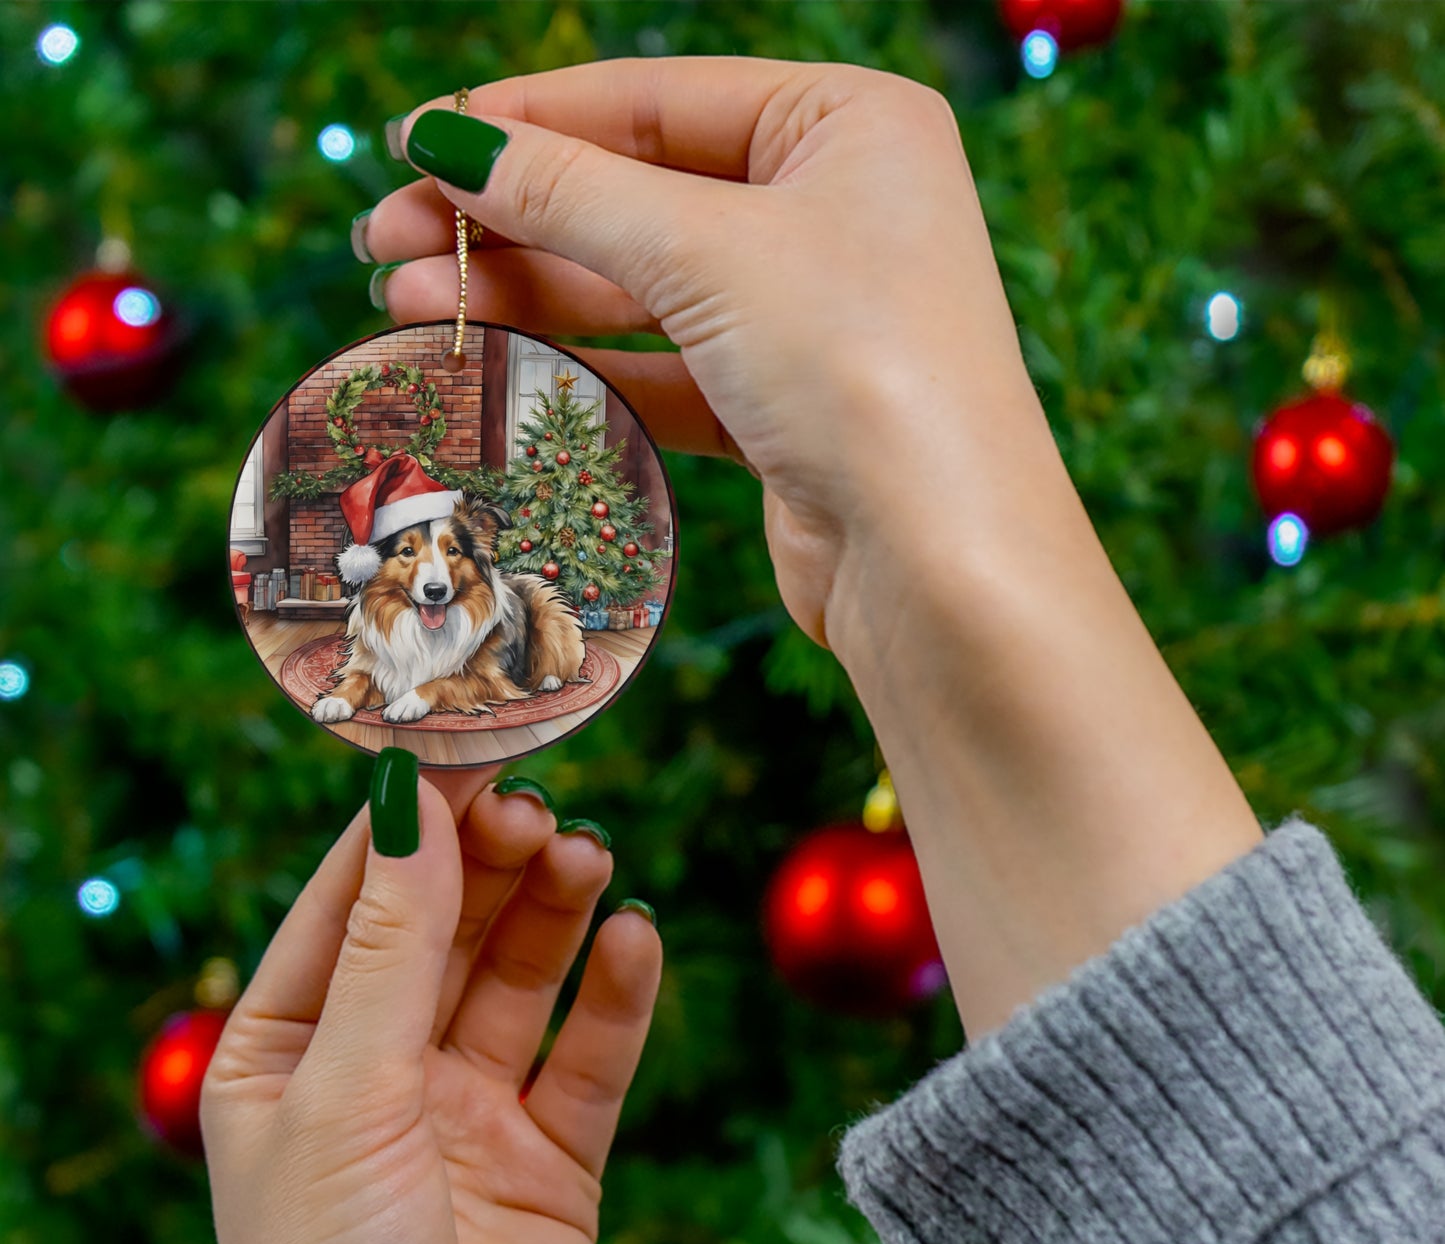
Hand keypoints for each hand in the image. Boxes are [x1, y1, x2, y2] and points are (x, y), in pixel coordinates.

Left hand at [201, 760, 661, 1243]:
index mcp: (288, 1053)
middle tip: (541, 806)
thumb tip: (410, 799)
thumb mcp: (345, 1095)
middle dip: (491, 861)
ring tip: (589, 857)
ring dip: (556, 910)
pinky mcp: (552, 1159)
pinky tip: (635, 938)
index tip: (468, 743)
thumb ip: (390, 945)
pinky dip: (617, 994)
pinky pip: (590, 1055)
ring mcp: (469, 1114)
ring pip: (521, 977)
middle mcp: (380, 1073)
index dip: (410, 823)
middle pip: (446, 928)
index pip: (353, 902)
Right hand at [362, 58, 1262, 1040]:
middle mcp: (834, 209)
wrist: (939, 560)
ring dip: (527, 292)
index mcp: (847, 125)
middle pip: (638, 195)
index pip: (655, 99)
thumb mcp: (706, 252)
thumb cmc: (859, 367)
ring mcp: (809, 314)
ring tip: (409, 298)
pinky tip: (494, 357)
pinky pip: (664, 364)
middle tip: (385, 240)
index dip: (527, 121)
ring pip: (641, 287)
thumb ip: (570, 193)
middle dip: (510, 218)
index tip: (415, 144)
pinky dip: (582, 362)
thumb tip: (445, 142)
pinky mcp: (783, 406)